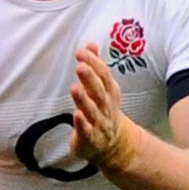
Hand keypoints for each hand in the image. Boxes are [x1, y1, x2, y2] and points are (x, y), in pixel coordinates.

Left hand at [70, 44, 137, 171]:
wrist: (113, 145)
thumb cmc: (103, 110)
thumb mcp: (102, 88)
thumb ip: (95, 66)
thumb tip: (90, 44)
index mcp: (109, 92)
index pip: (104, 75)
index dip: (94, 63)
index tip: (82, 52)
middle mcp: (106, 106)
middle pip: (99, 91)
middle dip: (90, 78)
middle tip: (80, 66)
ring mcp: (100, 123)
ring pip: (92, 110)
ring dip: (84, 99)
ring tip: (75, 88)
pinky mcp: (90, 138)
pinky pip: (87, 130)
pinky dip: (82, 123)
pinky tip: (76, 115)